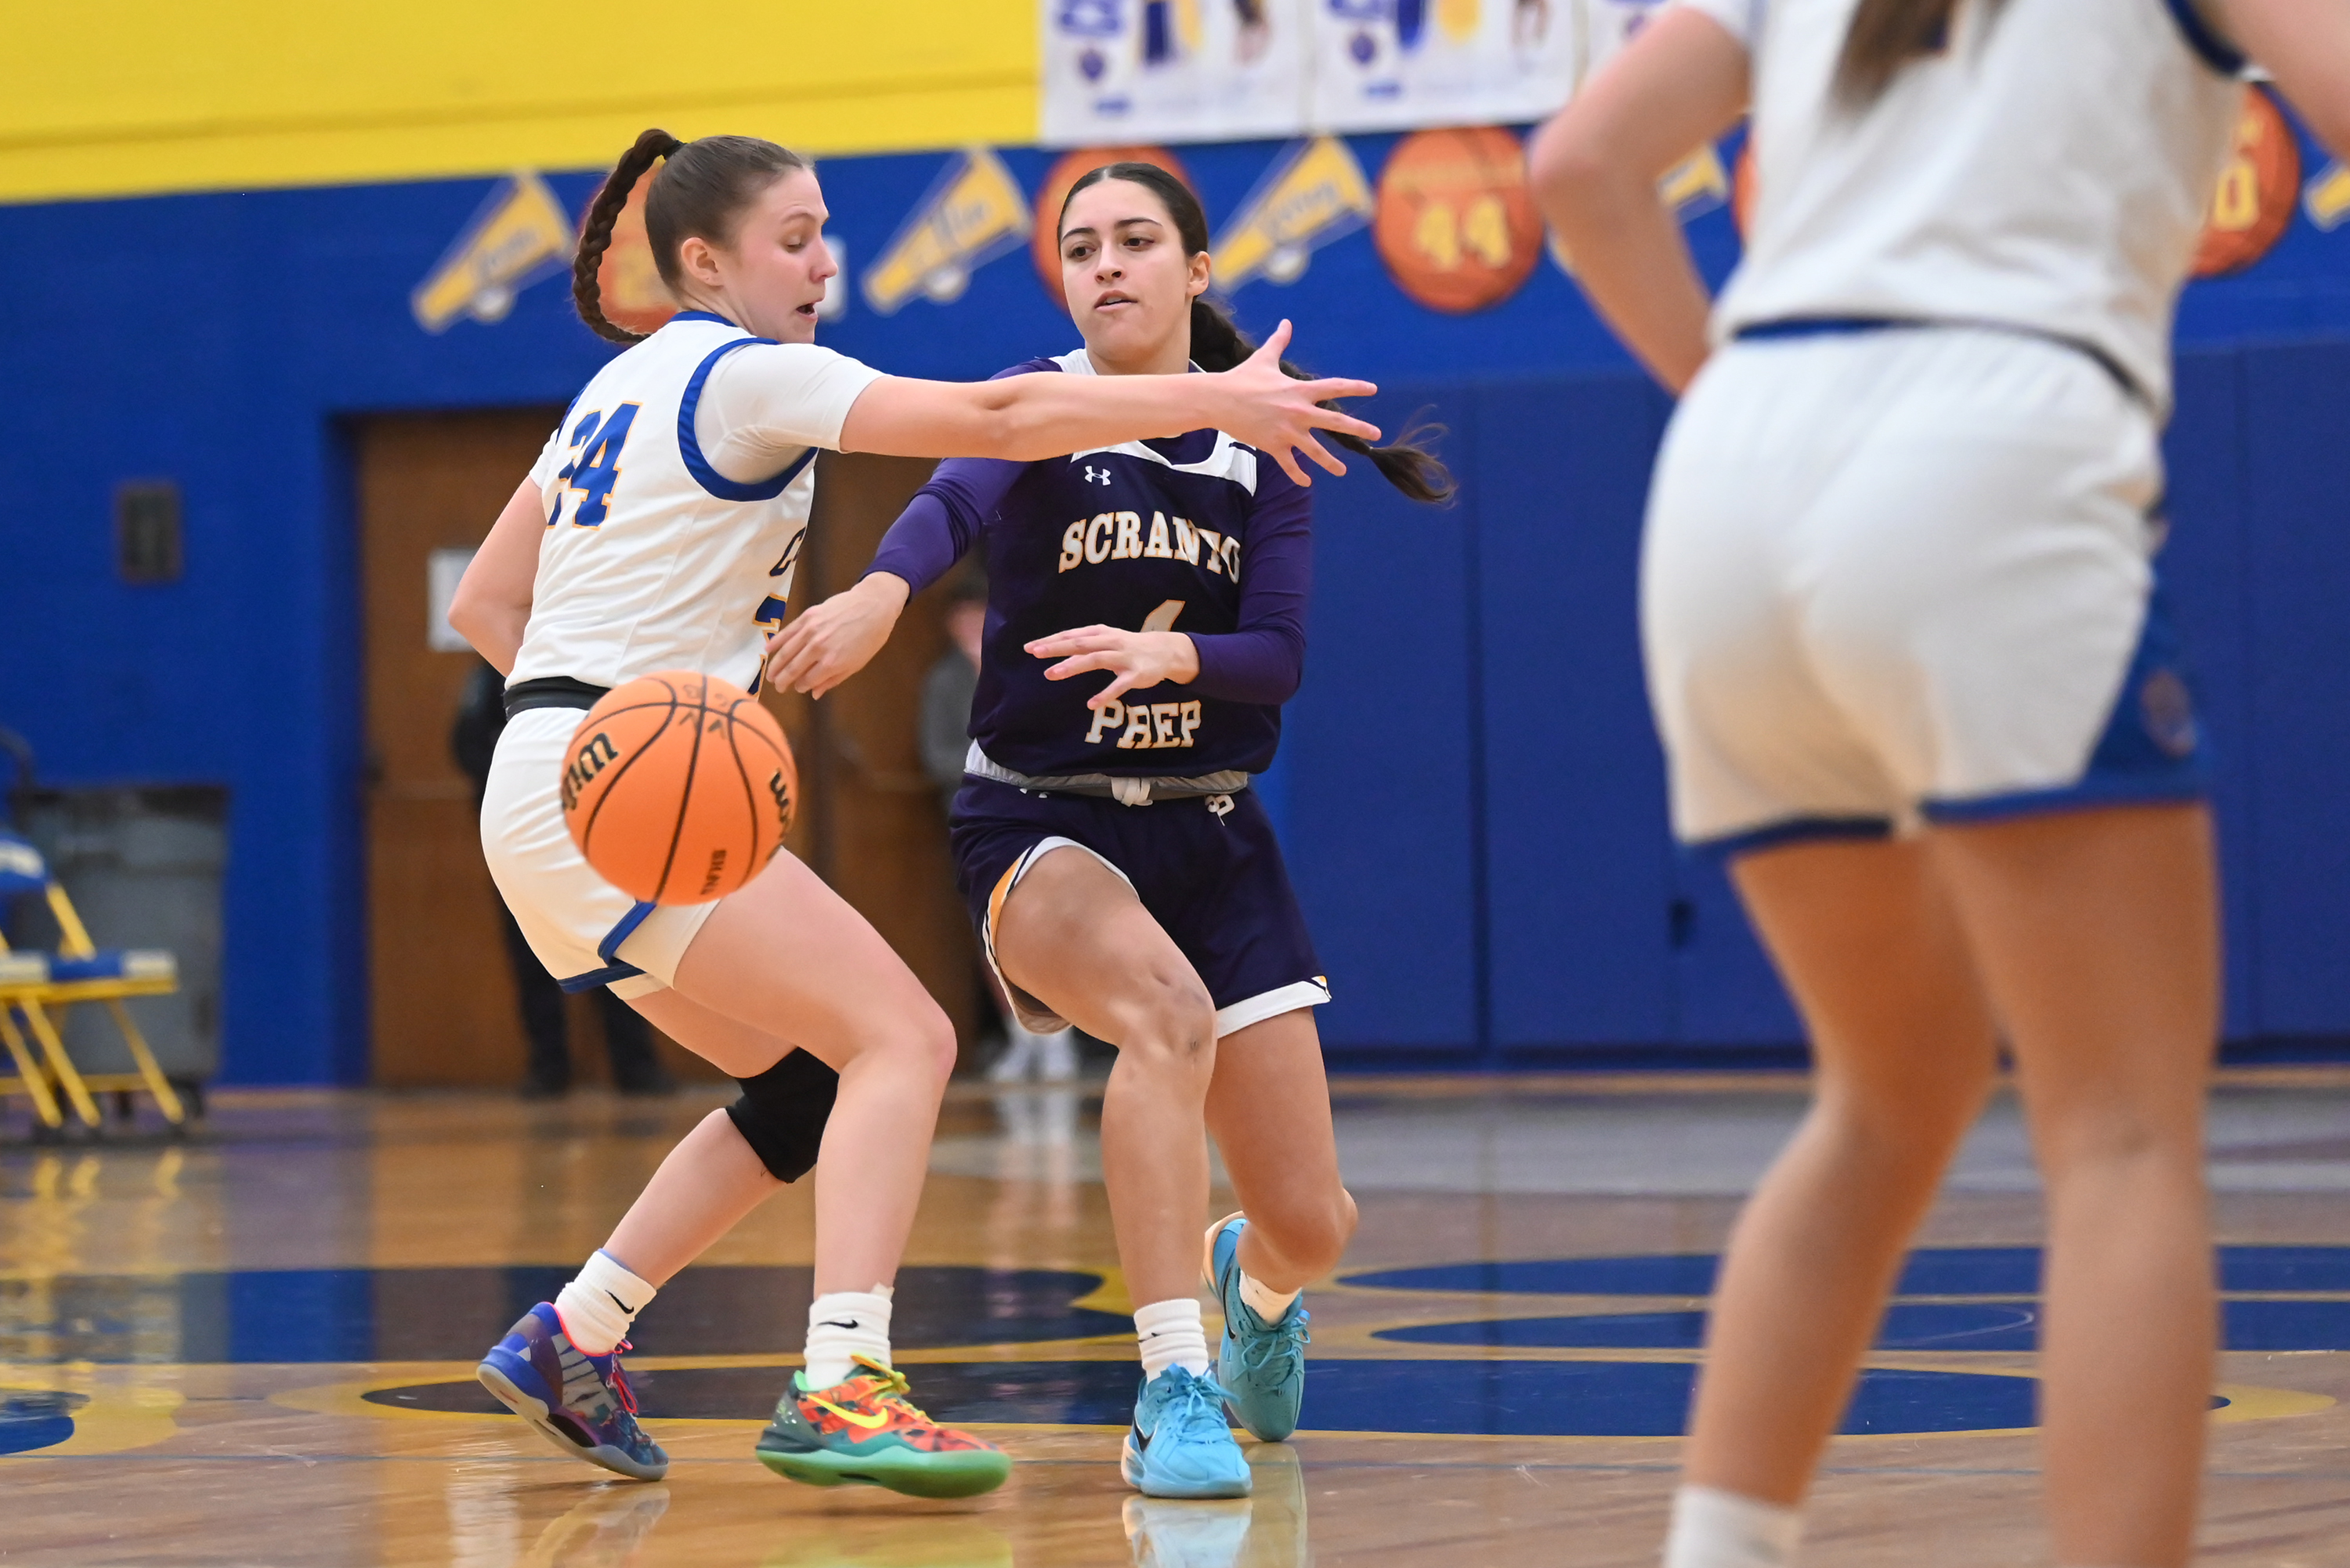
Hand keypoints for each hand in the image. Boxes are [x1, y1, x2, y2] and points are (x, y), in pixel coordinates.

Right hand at [764, 573, 908, 697]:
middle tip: (778, 688)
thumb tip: (814, 694)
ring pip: (786, 652)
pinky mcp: (807, 617)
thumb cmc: (870, 638)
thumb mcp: (856, 664)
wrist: (873, 605)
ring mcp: (810, 631)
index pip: (808, 680)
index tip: (798, 688)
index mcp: (831, 663)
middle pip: (793, 669)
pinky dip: (776, 641)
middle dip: (783, 681)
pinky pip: (787, 632)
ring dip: (775, 666)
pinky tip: (767, 650)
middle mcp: (818, 648)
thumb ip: (833, 680)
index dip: (801, 687)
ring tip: (770, 675)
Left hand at [1026, 626, 1199, 709]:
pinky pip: (1119, 685)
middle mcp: (1111, 642)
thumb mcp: (1106, 639)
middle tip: (1036, 653)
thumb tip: (1057, 650)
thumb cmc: (1129, 646)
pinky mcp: (1136, 674)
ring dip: (1073, 666)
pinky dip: (1105, 694)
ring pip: (1095, 659)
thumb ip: (1084, 644)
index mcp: (1101, 634)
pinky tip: (1091, 704)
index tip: (1030, 647)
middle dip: (1057, 648)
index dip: (1051, 640)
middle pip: (1080, 643)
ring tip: (1051, 674)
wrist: (1165, 651)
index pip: (1072, 635)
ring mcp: (1124, 658)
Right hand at [1211, 321, 1381, 485]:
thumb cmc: (1241, 378)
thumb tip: (1286, 322)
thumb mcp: (1264, 358)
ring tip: (1342, 471)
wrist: (1218, 400)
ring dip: (1331, 463)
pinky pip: (1289, 464)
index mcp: (1299, 390)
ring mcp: (1287, 431)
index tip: (1373, 390)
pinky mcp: (1273, 445)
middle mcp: (1298, 412)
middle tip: (1376, 434)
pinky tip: (1307, 483)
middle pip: (1336, 422)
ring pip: (1316, 451)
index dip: (1355, 388)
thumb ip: (1279, 342)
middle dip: (1358, 428)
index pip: (1335, 388)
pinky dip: (1297, 475)